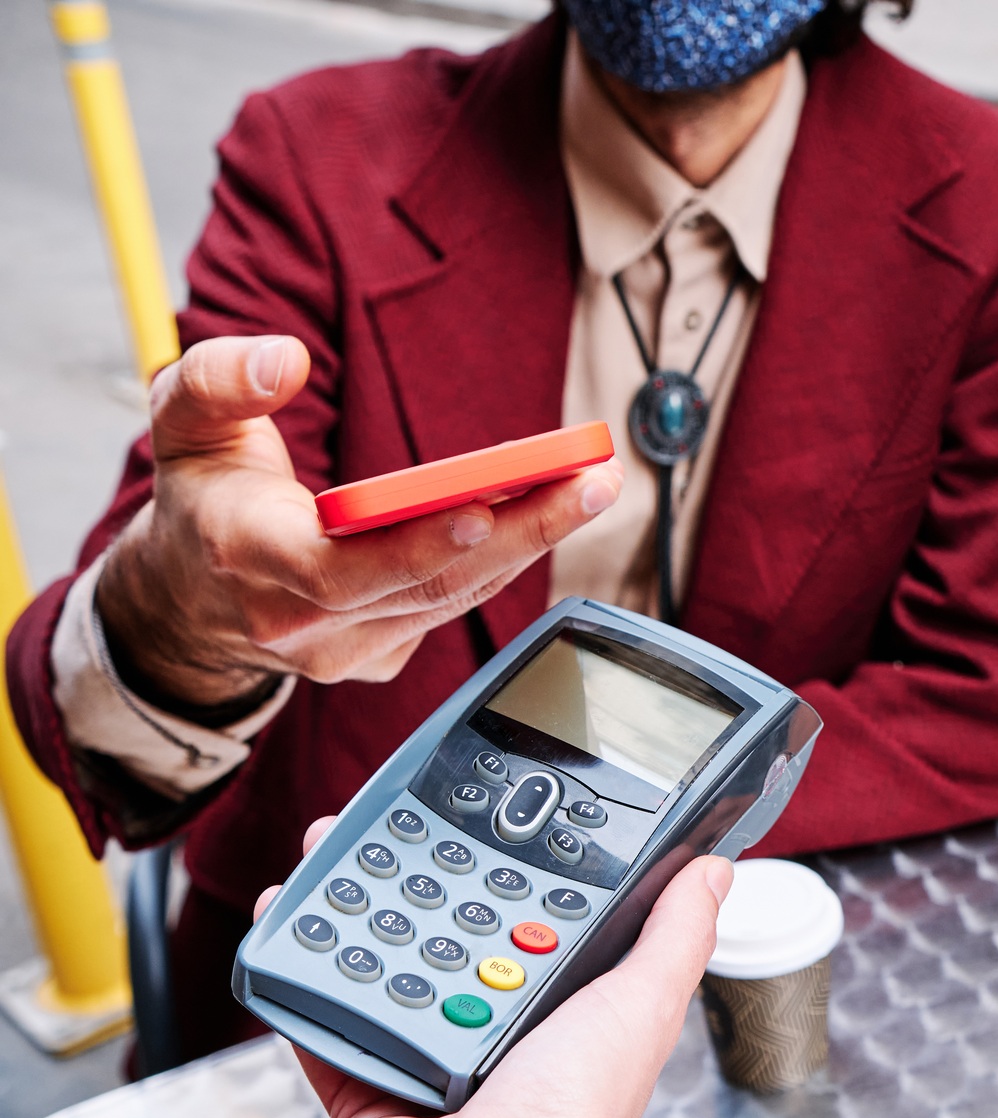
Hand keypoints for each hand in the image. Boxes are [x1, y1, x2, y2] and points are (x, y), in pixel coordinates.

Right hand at [97, 336, 623, 708]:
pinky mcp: (380, 656)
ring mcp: (346, 649)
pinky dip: (502, 559)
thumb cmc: (202, 499)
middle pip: (430, 587)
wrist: (187, 598)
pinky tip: (549, 511)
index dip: (417, 546)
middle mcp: (303, 621)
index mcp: (252, 560)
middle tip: (592, 481)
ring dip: (531, 542)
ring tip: (592, 484)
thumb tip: (285, 360)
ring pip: (455, 600)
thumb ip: (219, 381)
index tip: (481, 508)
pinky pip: (454, 607)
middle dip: (522, 533)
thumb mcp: (182, 423)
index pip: (343, 568)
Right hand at [254, 817, 729, 1117]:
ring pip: (384, 960)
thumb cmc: (576, 1113)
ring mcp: (428, 1056)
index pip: (539, 919)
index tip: (496, 818)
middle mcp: (496, 1029)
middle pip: (452, 930)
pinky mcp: (369, 1083)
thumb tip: (716, 869)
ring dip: (356, 902)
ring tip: (337, 847)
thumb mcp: (645, 1003)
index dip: (518, 868)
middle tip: (399, 821)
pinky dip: (302, 971)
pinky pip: (325, 1017)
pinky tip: (292, 917)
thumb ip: (678, 934)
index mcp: (564, 1010)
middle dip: (423, 873)